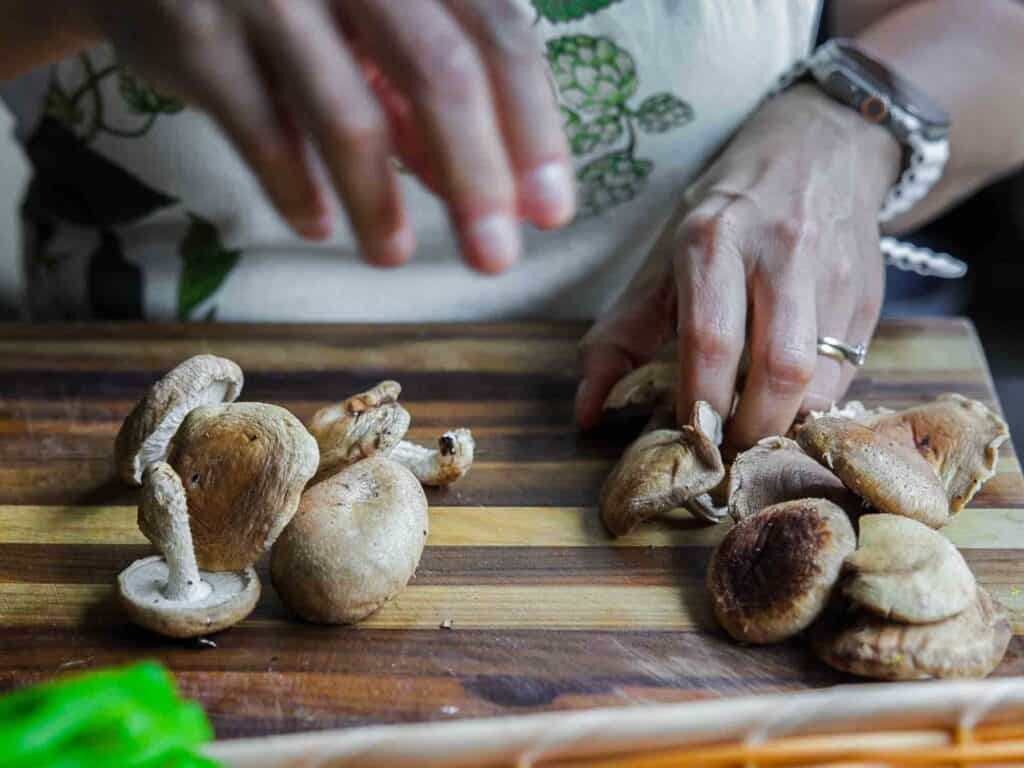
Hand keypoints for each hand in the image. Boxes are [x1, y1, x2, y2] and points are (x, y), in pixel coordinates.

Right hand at [81, 0, 573, 271]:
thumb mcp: (372, 13)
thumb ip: (426, 84)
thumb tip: (483, 183)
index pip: (497, 32)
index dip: (534, 127)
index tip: (553, 211)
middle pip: (440, 72)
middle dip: (477, 178)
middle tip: (495, 259)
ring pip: (346, 115)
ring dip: (377, 203)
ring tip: (390, 257)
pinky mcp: (194, 34)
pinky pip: (259, 132)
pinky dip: (293, 189)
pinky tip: (317, 225)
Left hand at [577, 85, 900, 447]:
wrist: (821, 147)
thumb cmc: (725, 211)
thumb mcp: (664, 257)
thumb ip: (620, 335)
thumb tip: (585, 413)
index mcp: (714, 239)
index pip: (708, 339)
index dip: (697, 402)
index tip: (684, 441)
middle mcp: (780, 253)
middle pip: (778, 367)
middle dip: (750, 429)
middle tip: (725, 458)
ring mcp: (833, 274)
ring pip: (823, 377)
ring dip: (787, 425)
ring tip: (754, 440)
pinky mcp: (869, 296)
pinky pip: (848, 371)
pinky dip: (815, 405)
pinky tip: (787, 411)